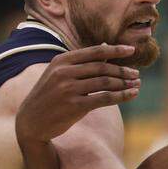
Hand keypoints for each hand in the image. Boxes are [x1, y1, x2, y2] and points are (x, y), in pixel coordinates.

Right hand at [15, 44, 140, 144]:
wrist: (30, 121)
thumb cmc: (50, 95)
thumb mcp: (59, 73)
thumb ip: (82, 62)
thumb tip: (106, 46)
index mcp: (61, 61)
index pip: (94, 52)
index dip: (115, 50)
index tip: (132, 50)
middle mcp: (63, 72)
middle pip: (102, 67)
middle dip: (123, 70)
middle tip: (136, 74)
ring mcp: (68, 89)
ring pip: (105, 82)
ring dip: (125, 83)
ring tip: (137, 84)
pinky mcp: (74, 106)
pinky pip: (105, 98)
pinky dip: (122, 96)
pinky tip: (132, 95)